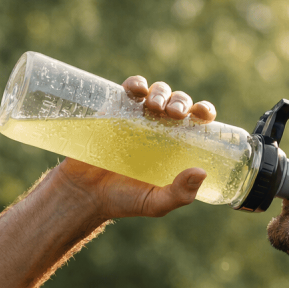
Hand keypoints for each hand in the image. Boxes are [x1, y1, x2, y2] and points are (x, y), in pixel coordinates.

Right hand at [55, 76, 217, 219]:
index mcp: (176, 146)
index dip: (203, 111)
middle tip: (175, 114)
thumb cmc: (124, 200)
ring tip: (155, 106)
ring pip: (157, 92)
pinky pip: (129, 89)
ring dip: (161, 92)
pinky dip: (135, 84)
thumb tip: (201, 172)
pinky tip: (138, 90)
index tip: (203, 114)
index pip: (196, 122)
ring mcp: (137, 117)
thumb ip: (179, 194)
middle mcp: (160, 128)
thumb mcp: (155, 203)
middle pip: (178, 102)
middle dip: (180, 101)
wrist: (85, 194)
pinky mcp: (115, 110)